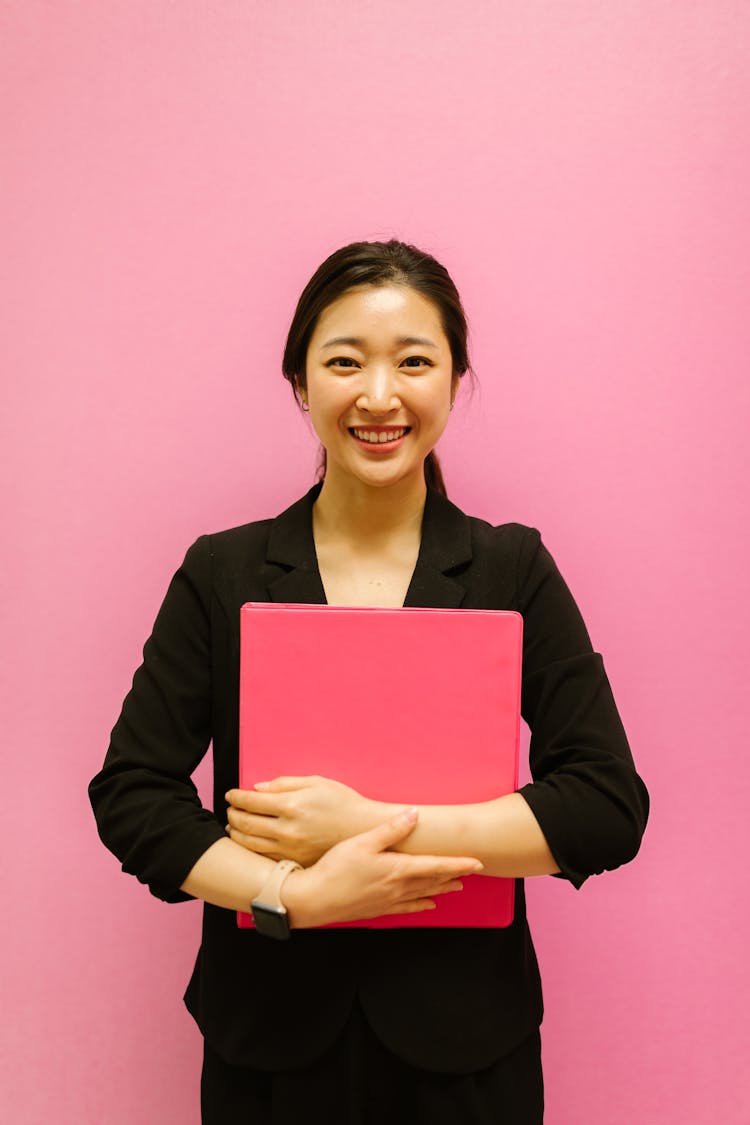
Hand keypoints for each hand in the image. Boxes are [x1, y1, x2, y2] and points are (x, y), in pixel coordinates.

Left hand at [225, 776, 371, 866]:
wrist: (366, 830)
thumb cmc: (343, 803)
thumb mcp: (316, 783)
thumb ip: (284, 784)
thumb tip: (259, 788)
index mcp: (291, 806)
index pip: (251, 801)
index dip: (236, 797)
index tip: (231, 794)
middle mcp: (287, 829)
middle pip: (246, 823)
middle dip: (233, 814)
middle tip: (230, 808)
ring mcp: (290, 849)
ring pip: (251, 844)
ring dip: (236, 833)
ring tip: (233, 825)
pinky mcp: (295, 862)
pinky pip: (264, 857)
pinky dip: (250, 850)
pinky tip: (249, 842)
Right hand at [282, 807, 484, 927]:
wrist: (315, 900)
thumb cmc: (336, 868)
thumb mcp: (362, 842)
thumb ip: (391, 829)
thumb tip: (414, 814)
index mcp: (398, 869)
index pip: (436, 866)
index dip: (458, 864)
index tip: (478, 863)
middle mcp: (398, 888)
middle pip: (433, 881)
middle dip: (454, 876)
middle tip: (472, 872)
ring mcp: (388, 901)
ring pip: (423, 894)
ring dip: (442, 889)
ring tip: (457, 887)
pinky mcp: (377, 909)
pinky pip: (407, 907)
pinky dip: (421, 904)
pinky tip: (427, 904)